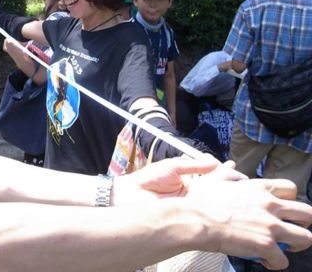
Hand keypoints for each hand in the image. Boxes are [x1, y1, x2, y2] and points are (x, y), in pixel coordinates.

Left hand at [112, 155, 235, 203]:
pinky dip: (214, 208)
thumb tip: (213, 160)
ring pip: (212, 200)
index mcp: (189, 180)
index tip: (234, 167)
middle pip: (216, 188)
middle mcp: (193, 193)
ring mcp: (191, 205)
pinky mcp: (187, 215)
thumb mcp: (172, 167)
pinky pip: (203, 211)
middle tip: (244, 181)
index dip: (222, 172)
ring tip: (240, 190)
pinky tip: (225, 205)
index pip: (210, 175)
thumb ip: (192, 165)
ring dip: (225, 196)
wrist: (131, 196)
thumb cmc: (148, 179)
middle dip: (229, 184)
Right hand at [186, 177, 311, 269]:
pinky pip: (283, 261)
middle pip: (307, 213)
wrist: (194, 219)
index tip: (281, 208)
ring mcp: (271, 226)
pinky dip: (275, 263)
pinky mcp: (267, 245)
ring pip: (306, 238)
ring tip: (284, 248)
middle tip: (290, 229)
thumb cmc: (200, 201)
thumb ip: (227, 172)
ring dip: (297, 244)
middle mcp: (270, 205)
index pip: (291, 188)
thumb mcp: (213, 179)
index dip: (290, 199)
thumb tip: (231, 166)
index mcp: (259, 188)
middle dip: (303, 223)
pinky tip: (264, 260)